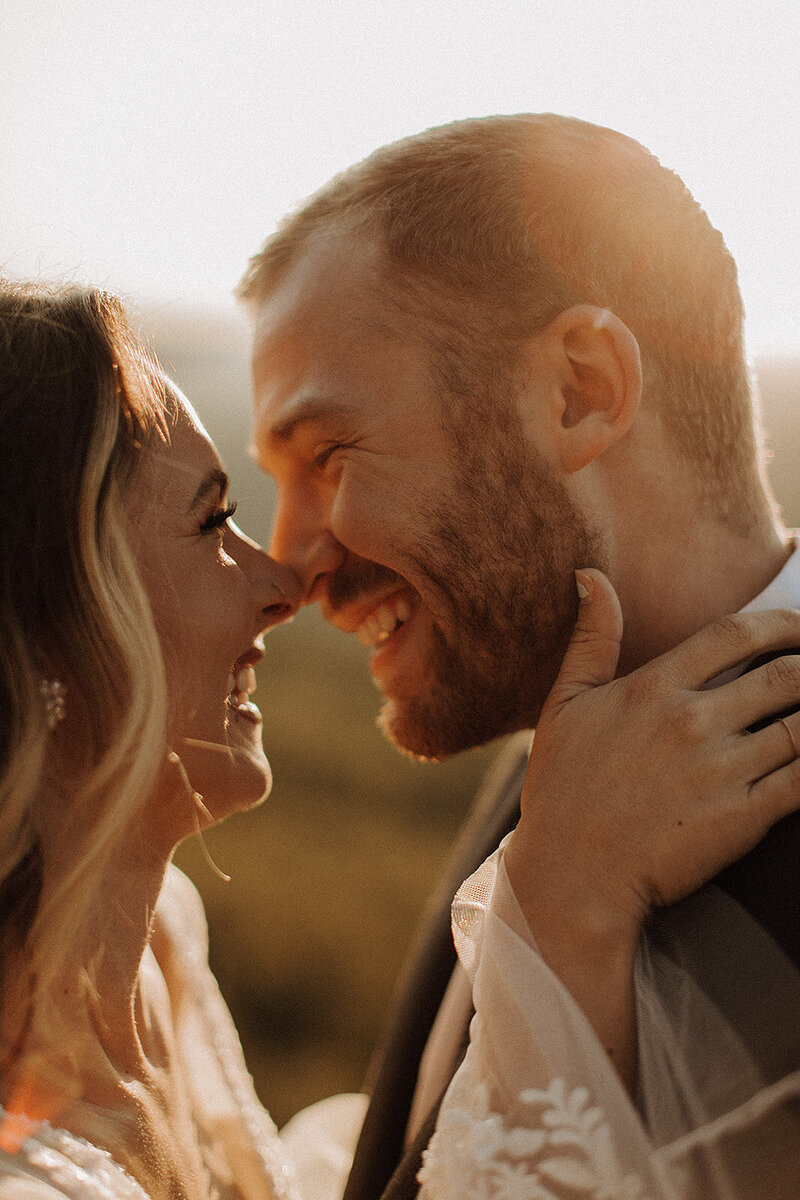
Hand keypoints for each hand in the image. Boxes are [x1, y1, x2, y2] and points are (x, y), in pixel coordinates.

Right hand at [506, 568, 799, 942]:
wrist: (571, 877)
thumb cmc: (562, 791)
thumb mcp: (564, 706)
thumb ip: (590, 639)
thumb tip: (590, 576)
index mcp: (653, 689)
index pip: (736, 634)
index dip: (782, 623)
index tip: (799, 627)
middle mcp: (691, 722)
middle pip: (785, 675)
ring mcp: (721, 770)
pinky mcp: (744, 817)